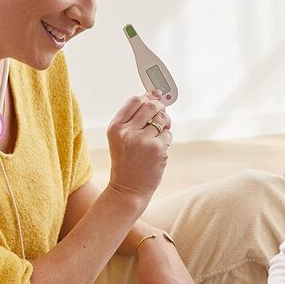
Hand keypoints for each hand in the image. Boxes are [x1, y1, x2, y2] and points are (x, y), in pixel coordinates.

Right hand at [107, 91, 171, 205]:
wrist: (127, 189)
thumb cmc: (126, 162)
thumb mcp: (120, 139)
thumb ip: (133, 119)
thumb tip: (153, 96)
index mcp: (115, 127)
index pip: (134, 101)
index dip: (147, 95)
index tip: (155, 94)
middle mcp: (128, 132)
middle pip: (151, 106)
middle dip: (160, 107)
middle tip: (161, 113)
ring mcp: (143, 140)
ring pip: (162, 119)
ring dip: (164, 125)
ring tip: (157, 136)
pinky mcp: (157, 149)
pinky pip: (168, 135)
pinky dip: (166, 140)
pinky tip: (157, 150)